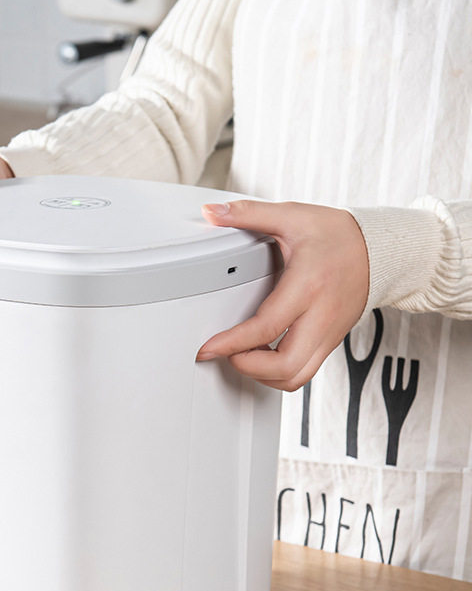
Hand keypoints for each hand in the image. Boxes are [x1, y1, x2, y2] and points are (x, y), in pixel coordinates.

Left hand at [196, 200, 368, 390]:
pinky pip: (305, 372)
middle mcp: (321, 316)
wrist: (381, 249)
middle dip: (248, 367)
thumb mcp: (293, 216)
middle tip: (226, 352)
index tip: (209, 348)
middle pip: (285, 366)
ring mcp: (328, 334)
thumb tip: (212, 213)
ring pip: (296, 377)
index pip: (266, 327)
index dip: (232, 344)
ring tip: (243, 356)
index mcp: (307, 286)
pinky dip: (279, 373)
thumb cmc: (339, 235)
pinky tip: (263, 355)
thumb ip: (249, 214)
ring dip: (264, 375)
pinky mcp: (331, 342)